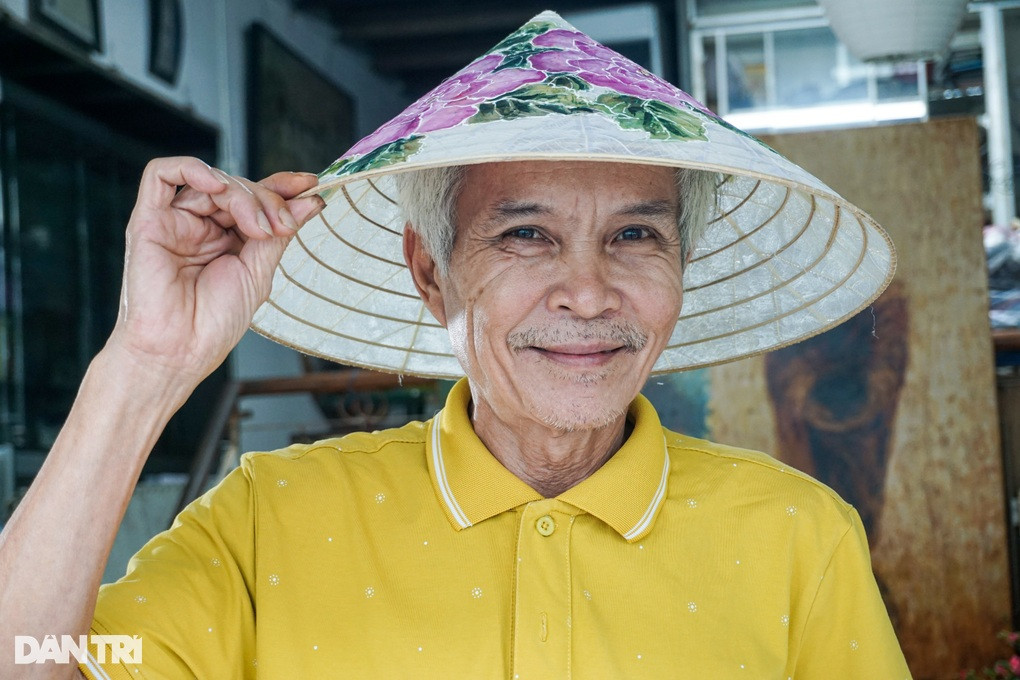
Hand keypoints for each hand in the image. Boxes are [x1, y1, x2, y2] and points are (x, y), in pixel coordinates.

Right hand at [106, 156, 324, 386]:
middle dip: (267, 200)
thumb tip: (311, 200)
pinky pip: (162, 175)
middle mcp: (202, 227)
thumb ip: (280, 233)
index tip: (311, 184)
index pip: (256, 199)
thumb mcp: (258, 272)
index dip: (283, 187)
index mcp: (229, 240)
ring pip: (212, 181)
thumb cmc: (213, 322)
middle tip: (282, 226)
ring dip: (243, 195)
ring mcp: (176, 222)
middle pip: (239, 188)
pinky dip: (193, 169)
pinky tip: (218, 185)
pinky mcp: (149, 220)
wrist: (178, 350)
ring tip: (258, 227)